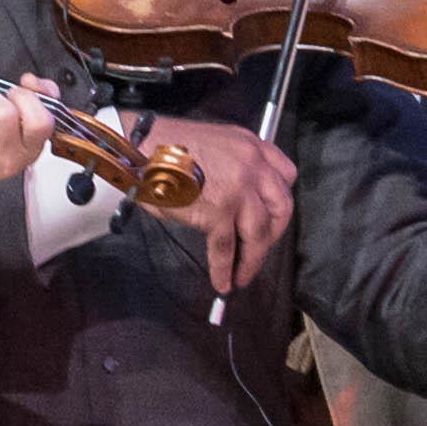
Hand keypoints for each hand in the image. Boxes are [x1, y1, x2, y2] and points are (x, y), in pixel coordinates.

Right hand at [128, 117, 294, 294]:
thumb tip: (234, 196)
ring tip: (243, 276)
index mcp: (250, 145)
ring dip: (253, 260)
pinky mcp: (219, 211)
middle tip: (260, 248)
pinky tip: (222, 282)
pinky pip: (226, 248)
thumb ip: (233, 164)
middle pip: (282, 206)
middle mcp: (252, 165)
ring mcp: (238, 189)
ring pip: (259, 233)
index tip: (272, 215)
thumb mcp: (213, 143)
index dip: (280, 198)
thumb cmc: (165, 148)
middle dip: (274, 233)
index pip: (286, 173)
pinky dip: (225, 269)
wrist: (140, 149)